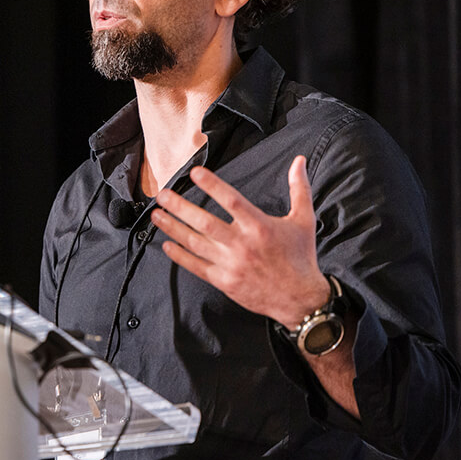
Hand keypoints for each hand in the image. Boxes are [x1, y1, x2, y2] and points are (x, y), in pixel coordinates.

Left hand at [150, 156, 327, 328]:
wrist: (300, 299)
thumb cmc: (301, 257)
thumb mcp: (304, 220)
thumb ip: (299, 188)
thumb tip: (298, 160)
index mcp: (260, 227)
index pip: (231, 201)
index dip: (212, 185)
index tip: (194, 173)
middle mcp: (242, 245)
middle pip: (204, 222)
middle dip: (180, 207)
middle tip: (162, 194)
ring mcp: (231, 264)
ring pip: (195, 243)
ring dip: (173, 228)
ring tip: (156, 215)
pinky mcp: (224, 281)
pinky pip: (197, 267)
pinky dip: (180, 256)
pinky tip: (167, 245)